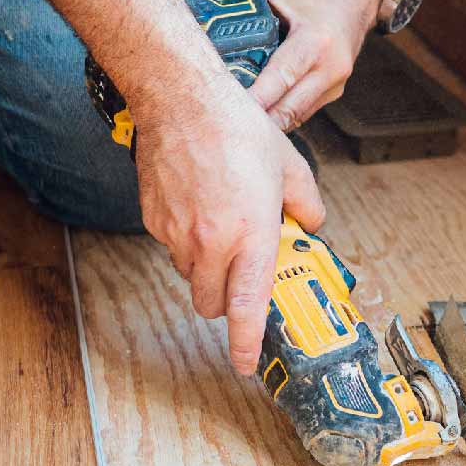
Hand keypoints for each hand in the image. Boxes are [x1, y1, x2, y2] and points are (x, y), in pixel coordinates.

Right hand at [132, 78, 324, 374]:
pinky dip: (187, 241)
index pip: (248, 307)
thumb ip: (306, 206)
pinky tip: (199, 206)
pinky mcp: (155, 221)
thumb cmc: (236, 130)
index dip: (247, 342)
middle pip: (213, 304)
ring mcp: (178, 235)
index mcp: (250, 236)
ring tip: (221, 225)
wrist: (183, 102)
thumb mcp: (290, 168)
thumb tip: (311, 225)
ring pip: (191, 277)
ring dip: (207, 268)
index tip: (248, 363)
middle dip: (227, 300)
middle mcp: (211, 243)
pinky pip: (172, 248)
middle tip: (242, 273)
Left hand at [241, 0, 386, 129]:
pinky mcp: (334, 93)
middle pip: (288, 110)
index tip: (228, 110)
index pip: (281, 78)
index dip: (256, 99)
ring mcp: (335, 84)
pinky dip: (279, 117)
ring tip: (234, 128)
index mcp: (315, 41)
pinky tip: (255, 119)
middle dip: (257, 122)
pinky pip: (302, 113)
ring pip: (295, 118)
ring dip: (267, 125)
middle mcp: (330, 67)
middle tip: (222, 127)